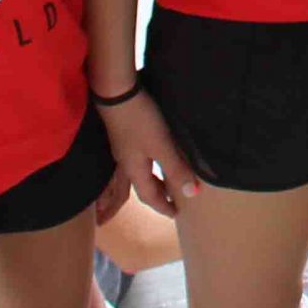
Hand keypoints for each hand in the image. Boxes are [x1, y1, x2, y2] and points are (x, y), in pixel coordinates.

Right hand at [101, 89, 198, 218]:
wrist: (116, 93)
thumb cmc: (140, 121)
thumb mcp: (161, 146)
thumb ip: (176, 169)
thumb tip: (191, 194)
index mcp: (134, 170)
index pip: (149, 196)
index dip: (163, 205)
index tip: (175, 213)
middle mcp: (126, 162)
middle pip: (140, 186)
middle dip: (154, 196)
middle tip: (168, 202)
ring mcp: (124, 148)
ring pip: (137, 173)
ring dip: (150, 181)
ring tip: (162, 182)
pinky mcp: (125, 134)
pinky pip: (136, 159)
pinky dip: (147, 165)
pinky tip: (150, 155)